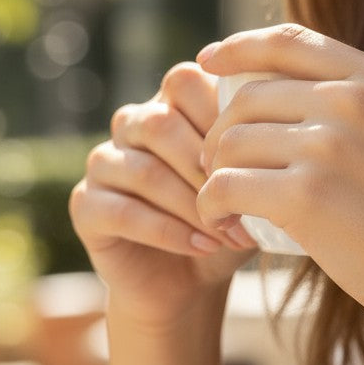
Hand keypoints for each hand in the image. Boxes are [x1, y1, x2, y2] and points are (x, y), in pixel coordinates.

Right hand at [70, 63, 256, 328]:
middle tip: (245, 207)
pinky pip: (123, 211)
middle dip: (208, 171)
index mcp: (172, 104)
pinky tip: (204, 247)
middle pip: (160, 124)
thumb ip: (259, 153)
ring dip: (194, 207)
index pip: (186, 81)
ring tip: (229, 234)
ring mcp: (104, 162)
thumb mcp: (255, 185)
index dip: (224, 120)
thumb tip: (277, 145)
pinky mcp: (86, 205)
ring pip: (144, 170)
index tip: (260, 161)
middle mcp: (132, 124)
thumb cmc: (231, 223)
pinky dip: (170, 232)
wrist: (193, 283)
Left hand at [196, 24, 363, 347]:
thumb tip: (301, 102)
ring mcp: (328, 146)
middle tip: (220, 170)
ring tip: (226, 209)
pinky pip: (226, 186)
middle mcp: (351, 100)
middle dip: (220, 133)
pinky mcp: (306, 196)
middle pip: (248, 98)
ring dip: (214, 176)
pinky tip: (222, 225)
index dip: (237, 47)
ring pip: (230, 143)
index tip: (208, 62)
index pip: (288, 41)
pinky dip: (211, 207)